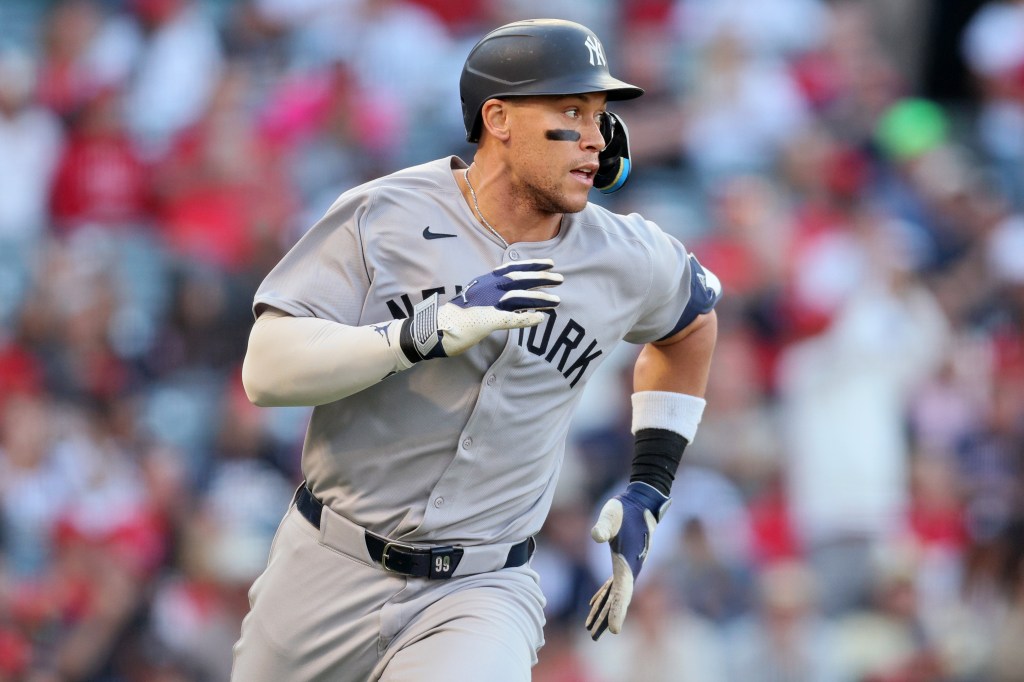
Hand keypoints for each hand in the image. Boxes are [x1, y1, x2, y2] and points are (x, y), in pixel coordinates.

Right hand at [395, 259, 561, 366]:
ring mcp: (488, 304)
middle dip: (541, 278)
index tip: (549, 263)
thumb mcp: (474, 296)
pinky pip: (512, 319)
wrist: (436, 328)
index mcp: (485, 281)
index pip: (512, 268)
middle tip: (560, 279)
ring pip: (520, 297)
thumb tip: (505, 292)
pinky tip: (541, 319)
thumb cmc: (456, 315)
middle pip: (519, 279)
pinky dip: (528, 318)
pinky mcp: (487, 321)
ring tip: (557, 300)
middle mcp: (487, 289)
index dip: (532, 265)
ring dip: (540, 299)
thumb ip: (490, 292)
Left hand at [586, 482, 670, 639]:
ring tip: (590, 629)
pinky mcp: (622, 562)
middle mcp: (630, 570)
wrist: (642, 502)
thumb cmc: (626, 508)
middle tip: (592, 636)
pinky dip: (603, 597)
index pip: (622, 593)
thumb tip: (596, 536)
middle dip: (604, 618)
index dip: (617, 612)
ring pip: (614, 596)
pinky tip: (594, 604)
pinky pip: (612, 586)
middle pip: (616, 600)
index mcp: (627, 564)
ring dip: (602, 611)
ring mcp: (628, 567)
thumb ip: (604, 526)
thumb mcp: (612, 514)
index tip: (614, 630)